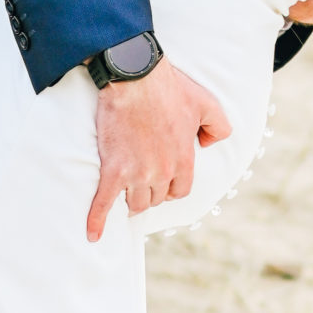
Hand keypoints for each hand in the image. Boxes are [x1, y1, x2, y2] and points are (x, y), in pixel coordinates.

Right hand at [88, 59, 230, 241]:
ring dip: (131, 201)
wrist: (134, 77)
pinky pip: (103, 202)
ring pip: (135, 203)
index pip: (180, 191)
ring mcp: (137, 173)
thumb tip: (208, 146)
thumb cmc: (170, 88)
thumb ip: (218, 127)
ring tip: (125, 194)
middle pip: (156, 199)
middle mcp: (162, 172)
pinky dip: (96, 220)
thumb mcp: (207, 104)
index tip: (162, 180)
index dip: (171, 188)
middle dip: (150, 192)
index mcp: (183, 160)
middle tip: (141, 182)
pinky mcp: (113, 169)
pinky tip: (93, 235)